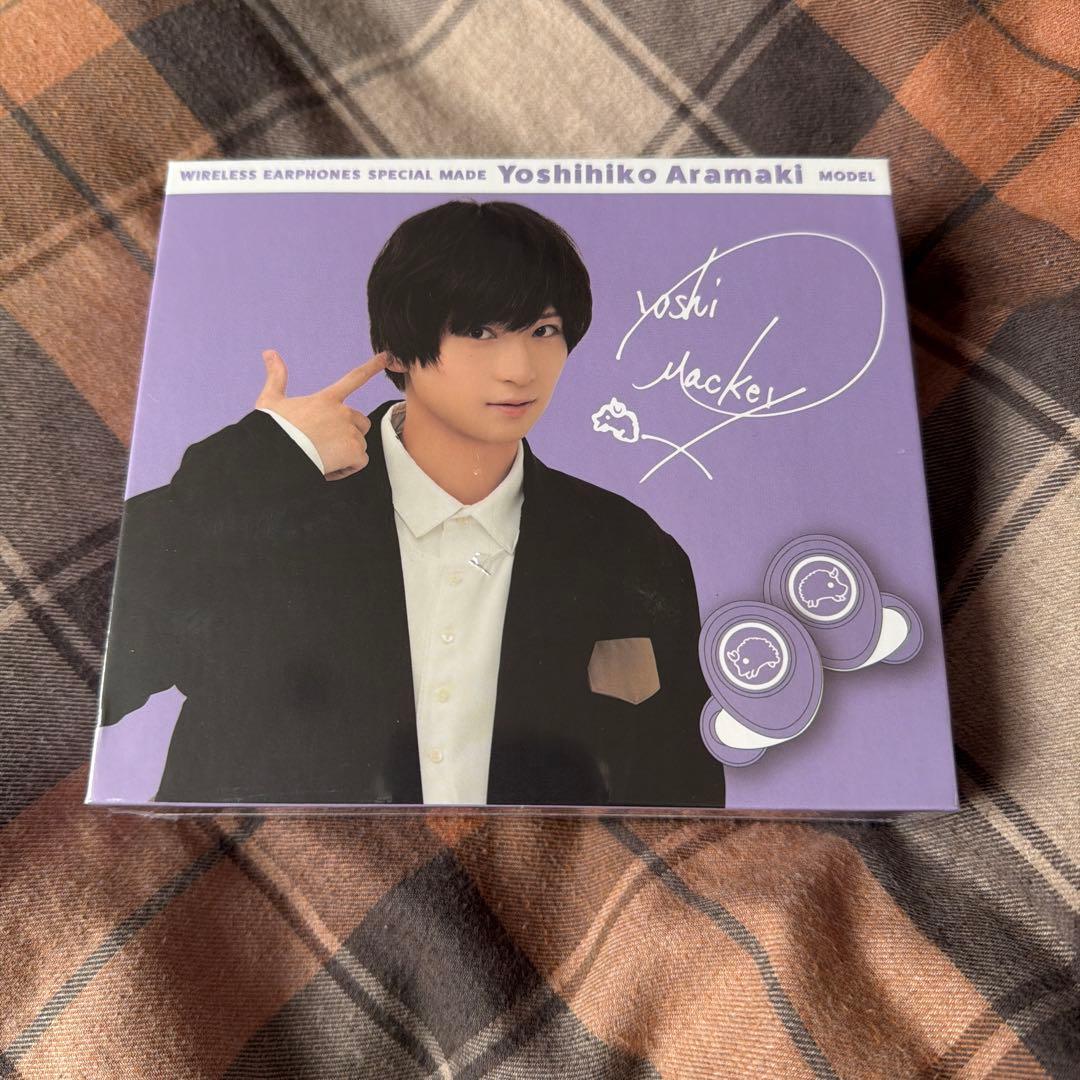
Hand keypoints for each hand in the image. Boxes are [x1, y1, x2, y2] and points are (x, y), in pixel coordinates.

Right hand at [257, 349, 387, 479]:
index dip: (371, 367)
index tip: (386, 357)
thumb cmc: (272, 430)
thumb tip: (268, 351)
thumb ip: (276, 376)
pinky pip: (359, 462)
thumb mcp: (271, 400)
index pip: (353, 379)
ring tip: (321, 458)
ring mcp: (350, 431)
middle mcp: (342, 412)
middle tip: (325, 446)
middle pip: (361, 423)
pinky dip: (346, 469)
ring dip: (345, 455)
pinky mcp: (354, 450)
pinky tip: (326, 468)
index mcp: (326, 399)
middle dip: (349, 435)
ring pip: (359, 445)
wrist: (276, 454)